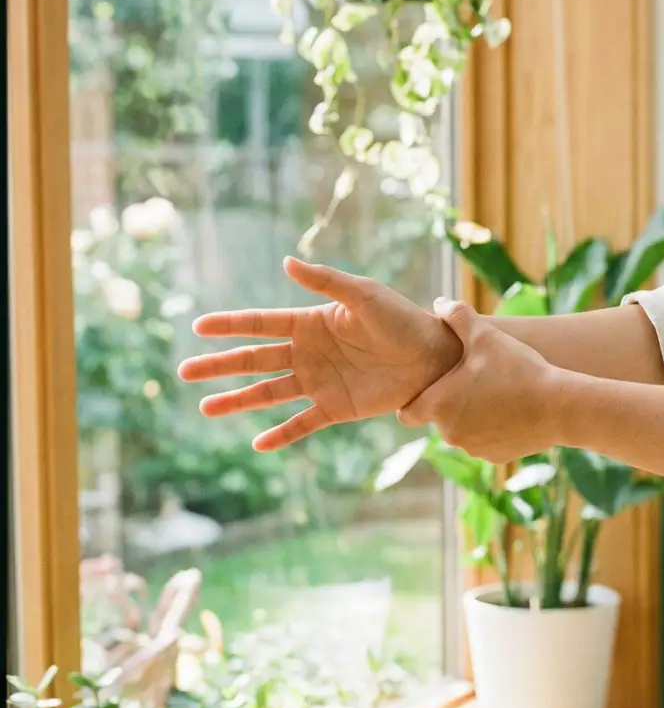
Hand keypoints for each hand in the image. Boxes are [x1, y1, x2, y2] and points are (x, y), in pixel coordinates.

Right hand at [178, 257, 461, 449]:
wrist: (435, 357)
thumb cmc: (402, 319)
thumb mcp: (364, 295)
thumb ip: (325, 281)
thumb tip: (286, 262)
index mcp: (310, 323)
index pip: (260, 324)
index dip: (230, 326)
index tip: (198, 327)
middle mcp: (308, 353)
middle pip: (254, 360)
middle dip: (219, 365)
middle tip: (185, 370)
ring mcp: (319, 382)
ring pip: (268, 394)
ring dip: (237, 401)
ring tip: (206, 409)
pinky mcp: (336, 408)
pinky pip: (302, 423)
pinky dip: (281, 434)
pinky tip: (258, 444)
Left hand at [401, 300, 560, 461]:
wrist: (559, 406)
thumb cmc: (518, 369)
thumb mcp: (486, 335)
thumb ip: (457, 316)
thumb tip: (439, 303)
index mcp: (440, 405)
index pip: (407, 413)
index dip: (413, 400)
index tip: (428, 388)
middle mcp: (450, 433)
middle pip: (440, 418)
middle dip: (452, 402)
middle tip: (474, 381)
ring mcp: (474, 449)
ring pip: (464, 431)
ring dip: (473, 416)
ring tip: (497, 394)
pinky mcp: (496, 458)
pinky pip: (486, 442)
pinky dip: (494, 430)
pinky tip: (513, 411)